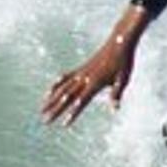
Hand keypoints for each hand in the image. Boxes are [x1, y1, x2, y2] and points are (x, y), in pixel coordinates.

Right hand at [41, 8, 147, 125]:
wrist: (119, 42)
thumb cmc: (124, 62)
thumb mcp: (123, 79)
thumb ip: (116, 94)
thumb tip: (115, 109)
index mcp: (95, 83)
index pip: (81, 102)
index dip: (73, 114)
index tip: (64, 124)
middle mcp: (84, 78)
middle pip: (67, 97)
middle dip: (56, 110)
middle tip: (45, 121)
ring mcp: (81, 72)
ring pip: (62, 88)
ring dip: (51, 100)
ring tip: (42, 109)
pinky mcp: (80, 68)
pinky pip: (65, 78)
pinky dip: (56, 85)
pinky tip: (49, 92)